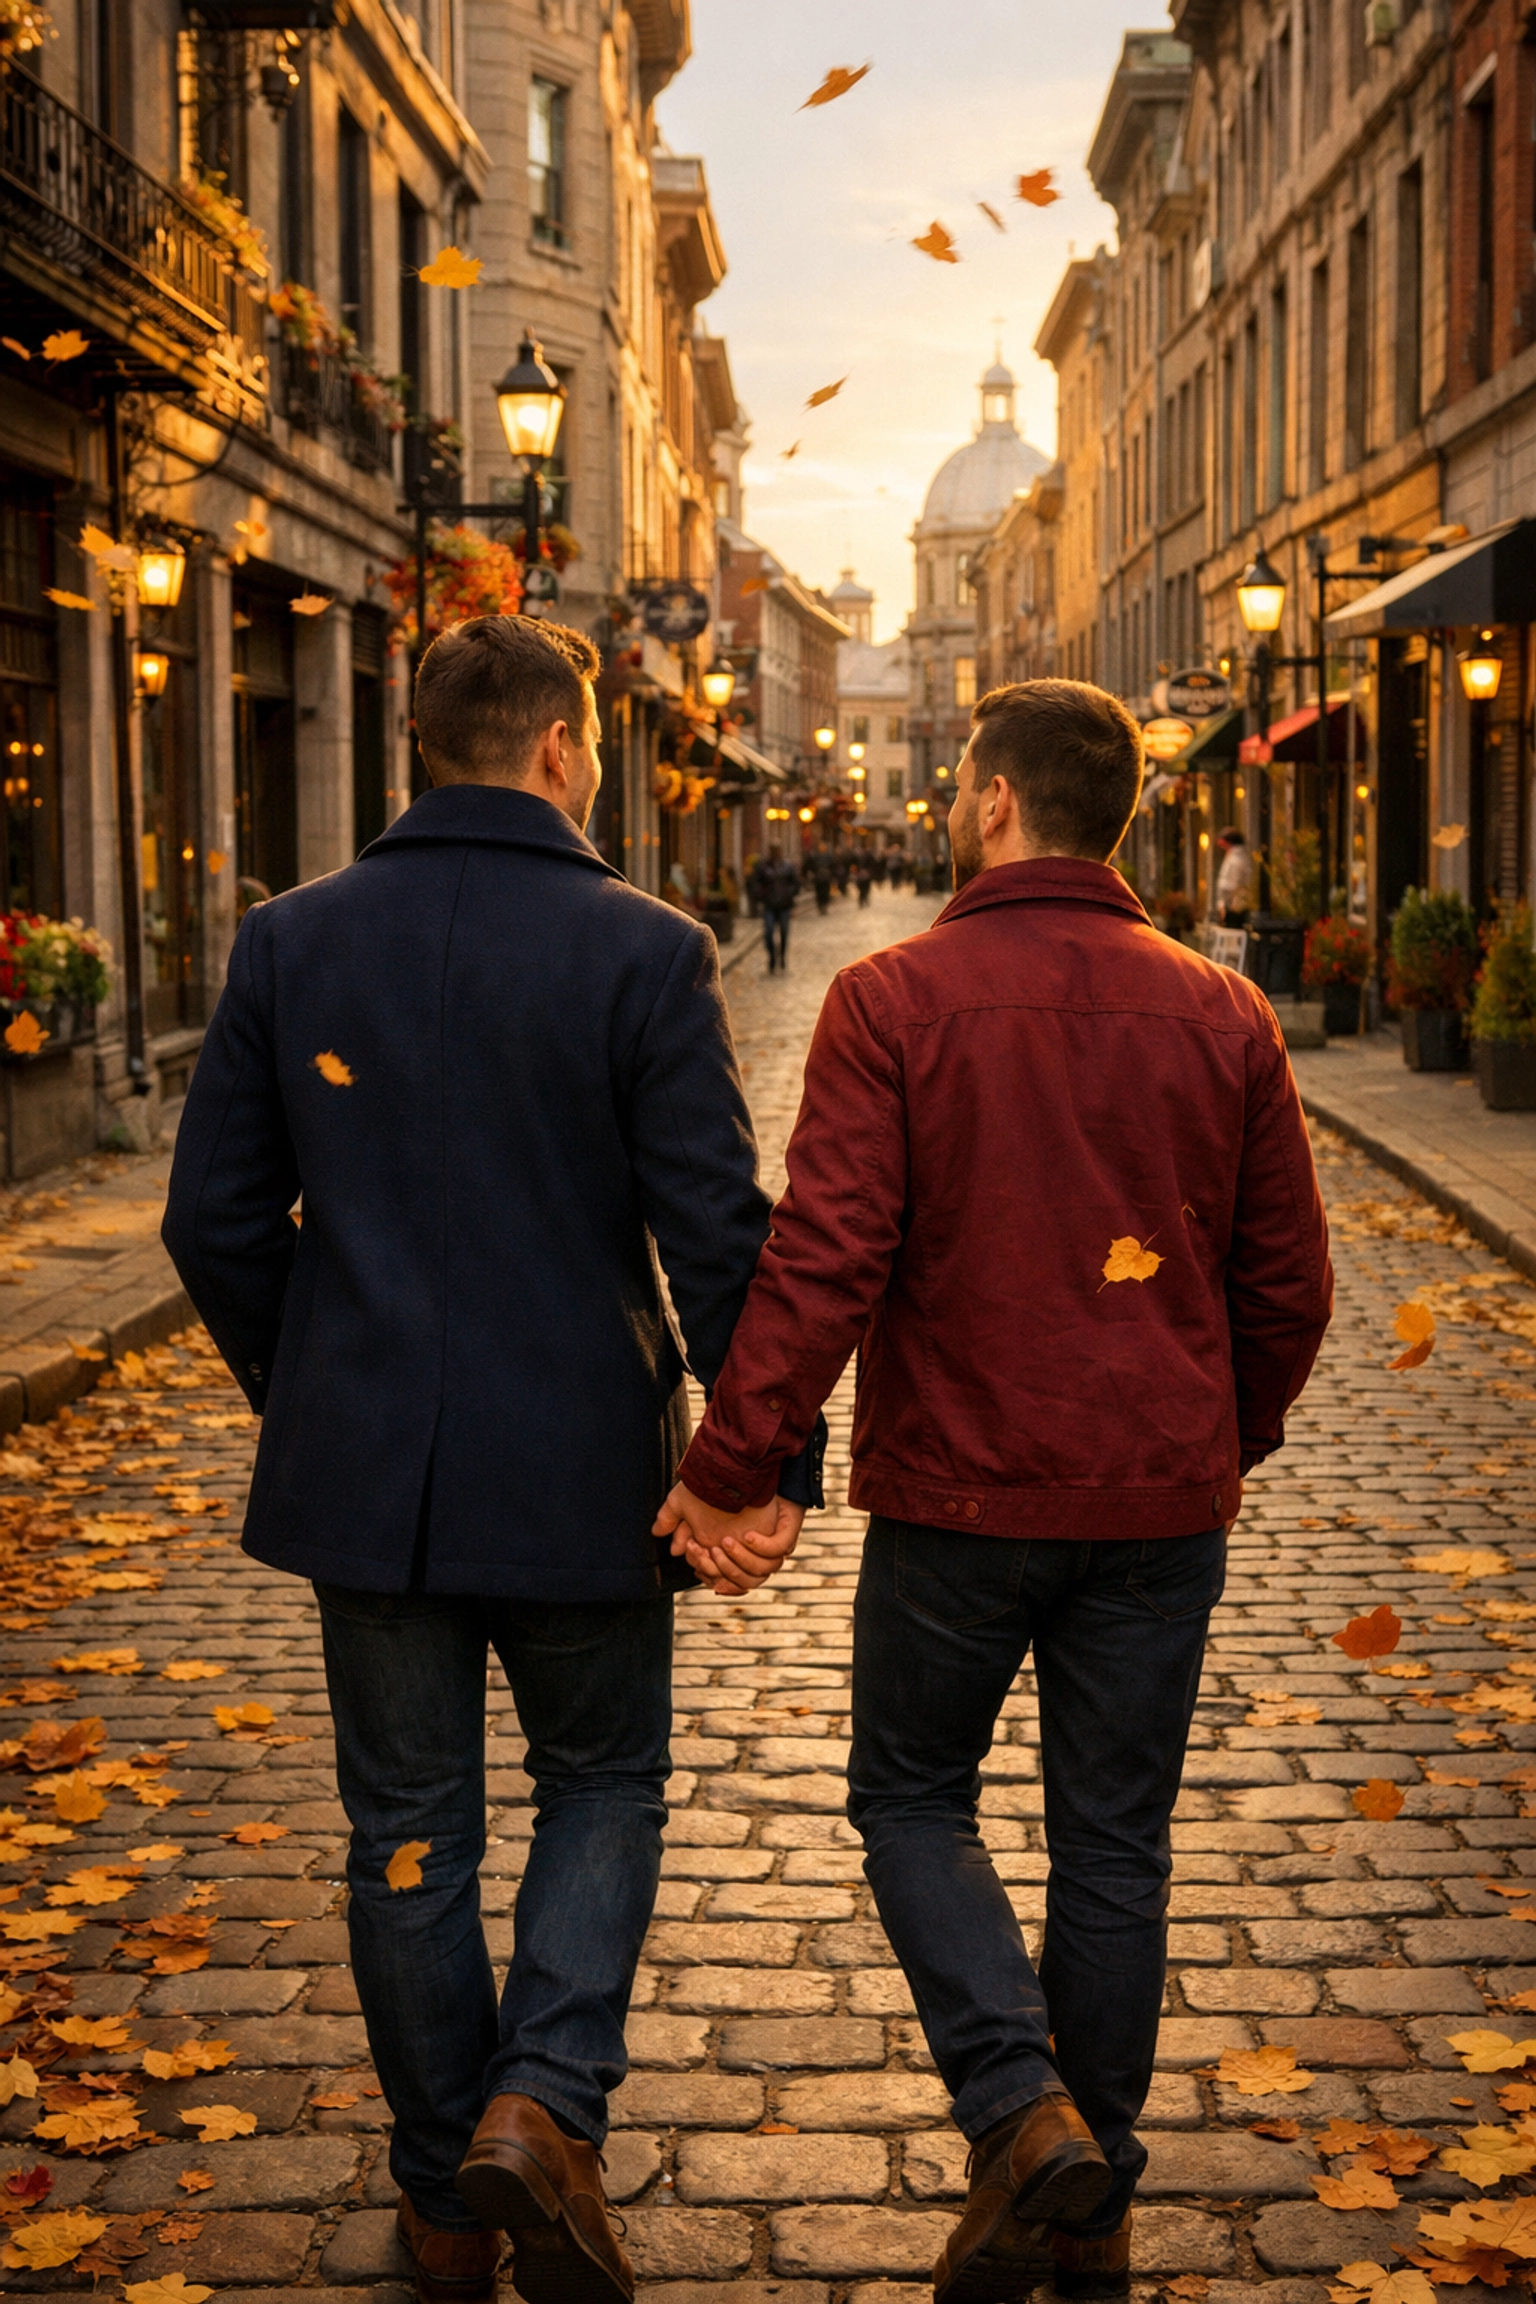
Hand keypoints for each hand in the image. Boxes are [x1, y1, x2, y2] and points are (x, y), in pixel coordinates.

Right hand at [654, 1482, 804, 1595]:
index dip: (705, 1570)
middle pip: (735, 1580)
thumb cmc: (714, 1486)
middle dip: (717, 1567)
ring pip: (756, 1574)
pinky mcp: (783, 1534)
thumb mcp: (688, 1501)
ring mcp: (766, 1548)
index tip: (694, 1549)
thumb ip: (675, 1521)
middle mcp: (747, 1556)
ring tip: (725, 1542)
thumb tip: (664, 1540)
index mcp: (726, 1556)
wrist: (745, 1465)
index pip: (717, 1578)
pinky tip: (748, 1535)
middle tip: (707, 1547)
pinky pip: (777, 1551)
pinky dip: (763, 1548)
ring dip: (739, 1562)